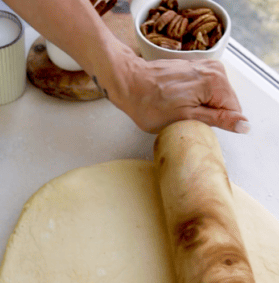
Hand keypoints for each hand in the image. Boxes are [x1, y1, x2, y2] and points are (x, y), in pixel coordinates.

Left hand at [118, 53, 248, 133]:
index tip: (198, 126)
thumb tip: (243, 124)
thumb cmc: (150, 104)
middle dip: (210, 115)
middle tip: (187, 120)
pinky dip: (197, 100)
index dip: (219, 124)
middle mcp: (215, 69)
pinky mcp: (196, 67)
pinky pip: (206, 89)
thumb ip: (218, 120)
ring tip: (181, 110)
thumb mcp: (186, 119)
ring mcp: (206, 66)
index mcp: (216, 82)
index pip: (234, 111)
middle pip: (226, 103)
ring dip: (203, 108)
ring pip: (216, 97)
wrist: (130, 84)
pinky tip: (180, 102)